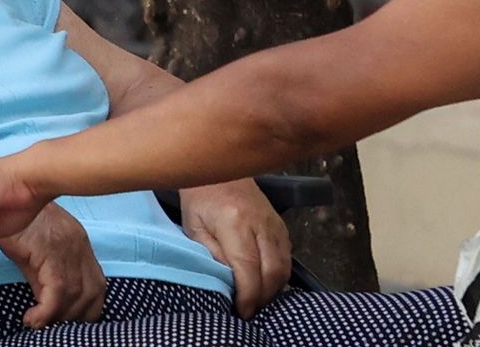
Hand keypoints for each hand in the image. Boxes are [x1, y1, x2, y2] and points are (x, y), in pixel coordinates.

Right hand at [0, 204, 105, 326]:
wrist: (0, 197)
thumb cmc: (12, 222)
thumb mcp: (33, 254)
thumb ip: (44, 278)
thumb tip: (48, 306)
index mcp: (79, 243)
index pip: (98, 285)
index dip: (87, 308)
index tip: (69, 320)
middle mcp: (79, 246)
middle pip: (93, 293)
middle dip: (75, 317)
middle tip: (52, 326)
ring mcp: (67, 249)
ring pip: (76, 297)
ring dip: (58, 318)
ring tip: (38, 324)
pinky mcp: (50, 254)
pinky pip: (58, 293)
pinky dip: (46, 313)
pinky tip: (32, 318)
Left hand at [178, 180, 291, 317]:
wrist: (219, 167)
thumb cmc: (200, 197)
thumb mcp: (194, 227)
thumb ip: (211, 255)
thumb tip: (229, 283)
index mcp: (235, 222)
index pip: (248, 268)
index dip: (248, 295)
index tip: (241, 312)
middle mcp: (260, 223)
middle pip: (272, 271)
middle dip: (262, 298)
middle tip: (248, 311)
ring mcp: (274, 223)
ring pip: (284, 266)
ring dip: (272, 289)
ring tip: (255, 300)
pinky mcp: (280, 224)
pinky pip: (286, 256)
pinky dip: (278, 275)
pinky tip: (264, 283)